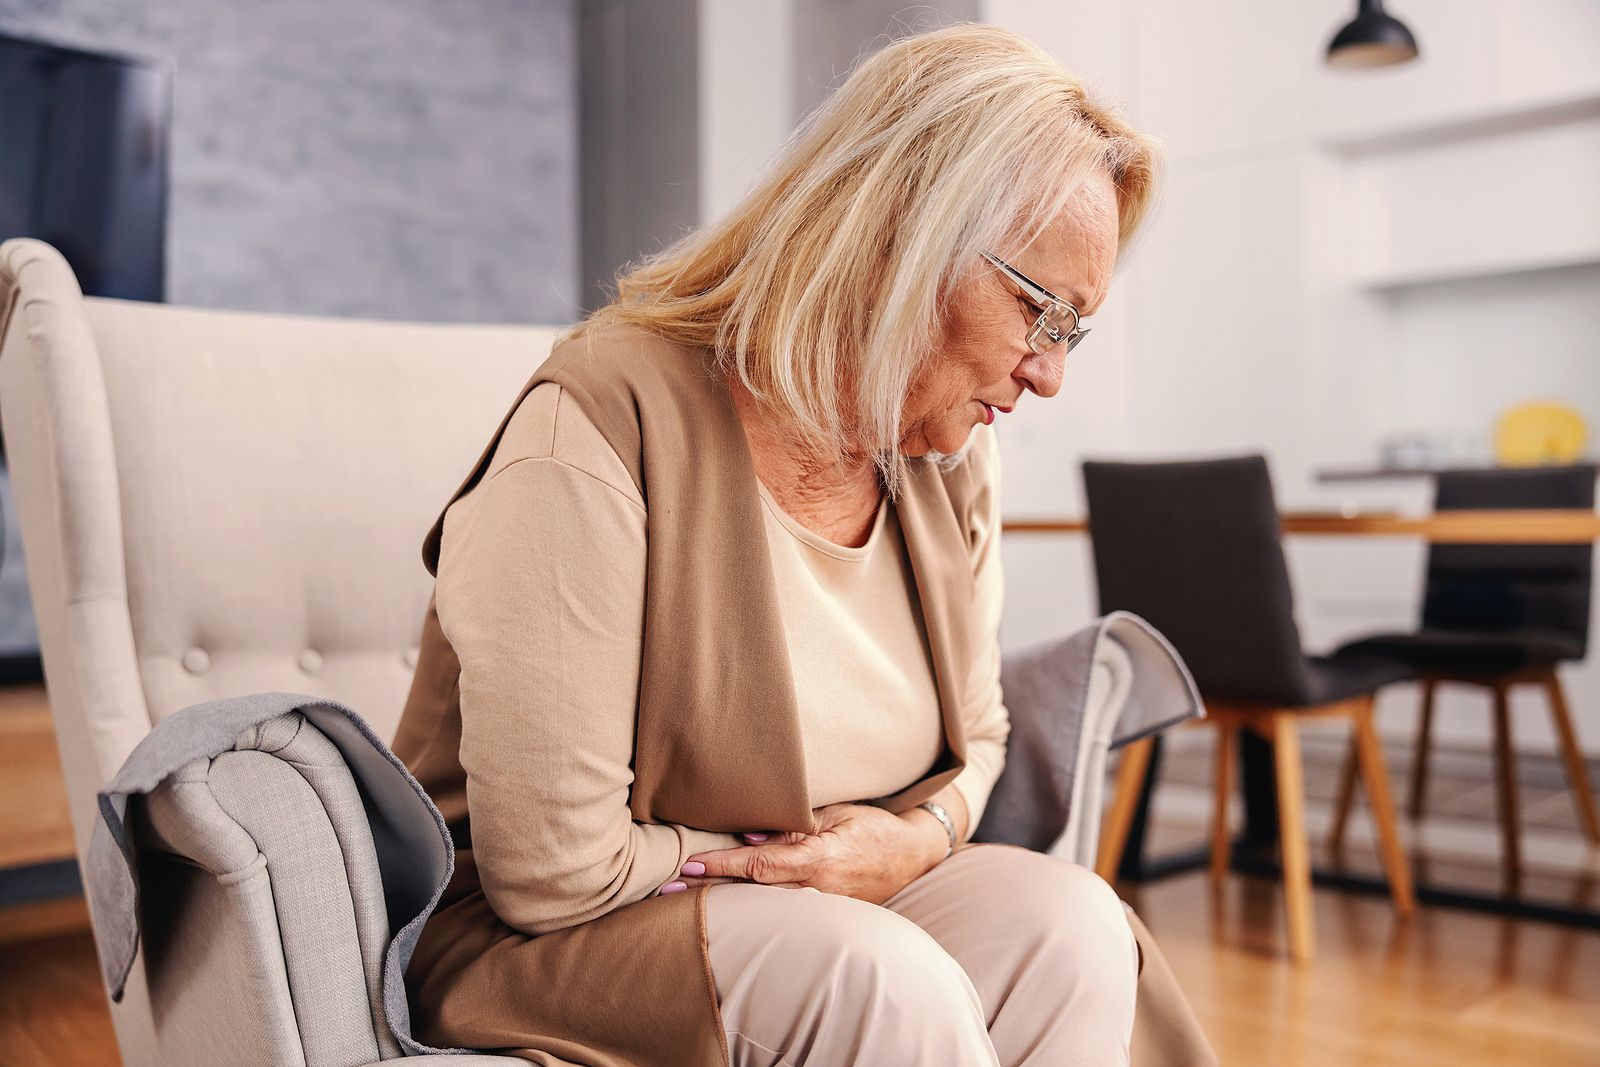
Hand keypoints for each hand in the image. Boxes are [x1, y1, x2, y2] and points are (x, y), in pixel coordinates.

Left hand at [657, 802, 945, 904]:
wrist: (915, 854)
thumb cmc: (873, 826)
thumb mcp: (836, 813)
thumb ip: (793, 824)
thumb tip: (748, 835)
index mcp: (820, 858)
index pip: (762, 864)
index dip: (724, 866)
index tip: (690, 866)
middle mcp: (819, 890)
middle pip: (754, 894)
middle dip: (710, 893)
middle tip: (665, 893)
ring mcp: (823, 909)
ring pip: (765, 909)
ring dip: (725, 906)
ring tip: (681, 904)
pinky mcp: (826, 917)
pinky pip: (783, 915)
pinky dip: (752, 912)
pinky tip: (725, 913)